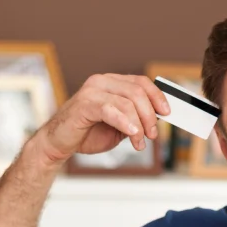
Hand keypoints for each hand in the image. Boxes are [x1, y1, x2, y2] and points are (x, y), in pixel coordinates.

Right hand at [33, 74, 170, 164]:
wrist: (59, 144)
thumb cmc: (86, 134)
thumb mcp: (119, 126)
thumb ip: (135, 119)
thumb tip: (157, 118)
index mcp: (111, 83)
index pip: (141, 83)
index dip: (157, 97)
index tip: (167, 113)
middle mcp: (102, 82)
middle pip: (137, 91)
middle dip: (150, 115)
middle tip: (153, 135)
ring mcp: (92, 91)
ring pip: (128, 102)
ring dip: (139, 125)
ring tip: (139, 142)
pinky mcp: (84, 103)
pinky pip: (112, 110)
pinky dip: (126, 123)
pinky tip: (132, 134)